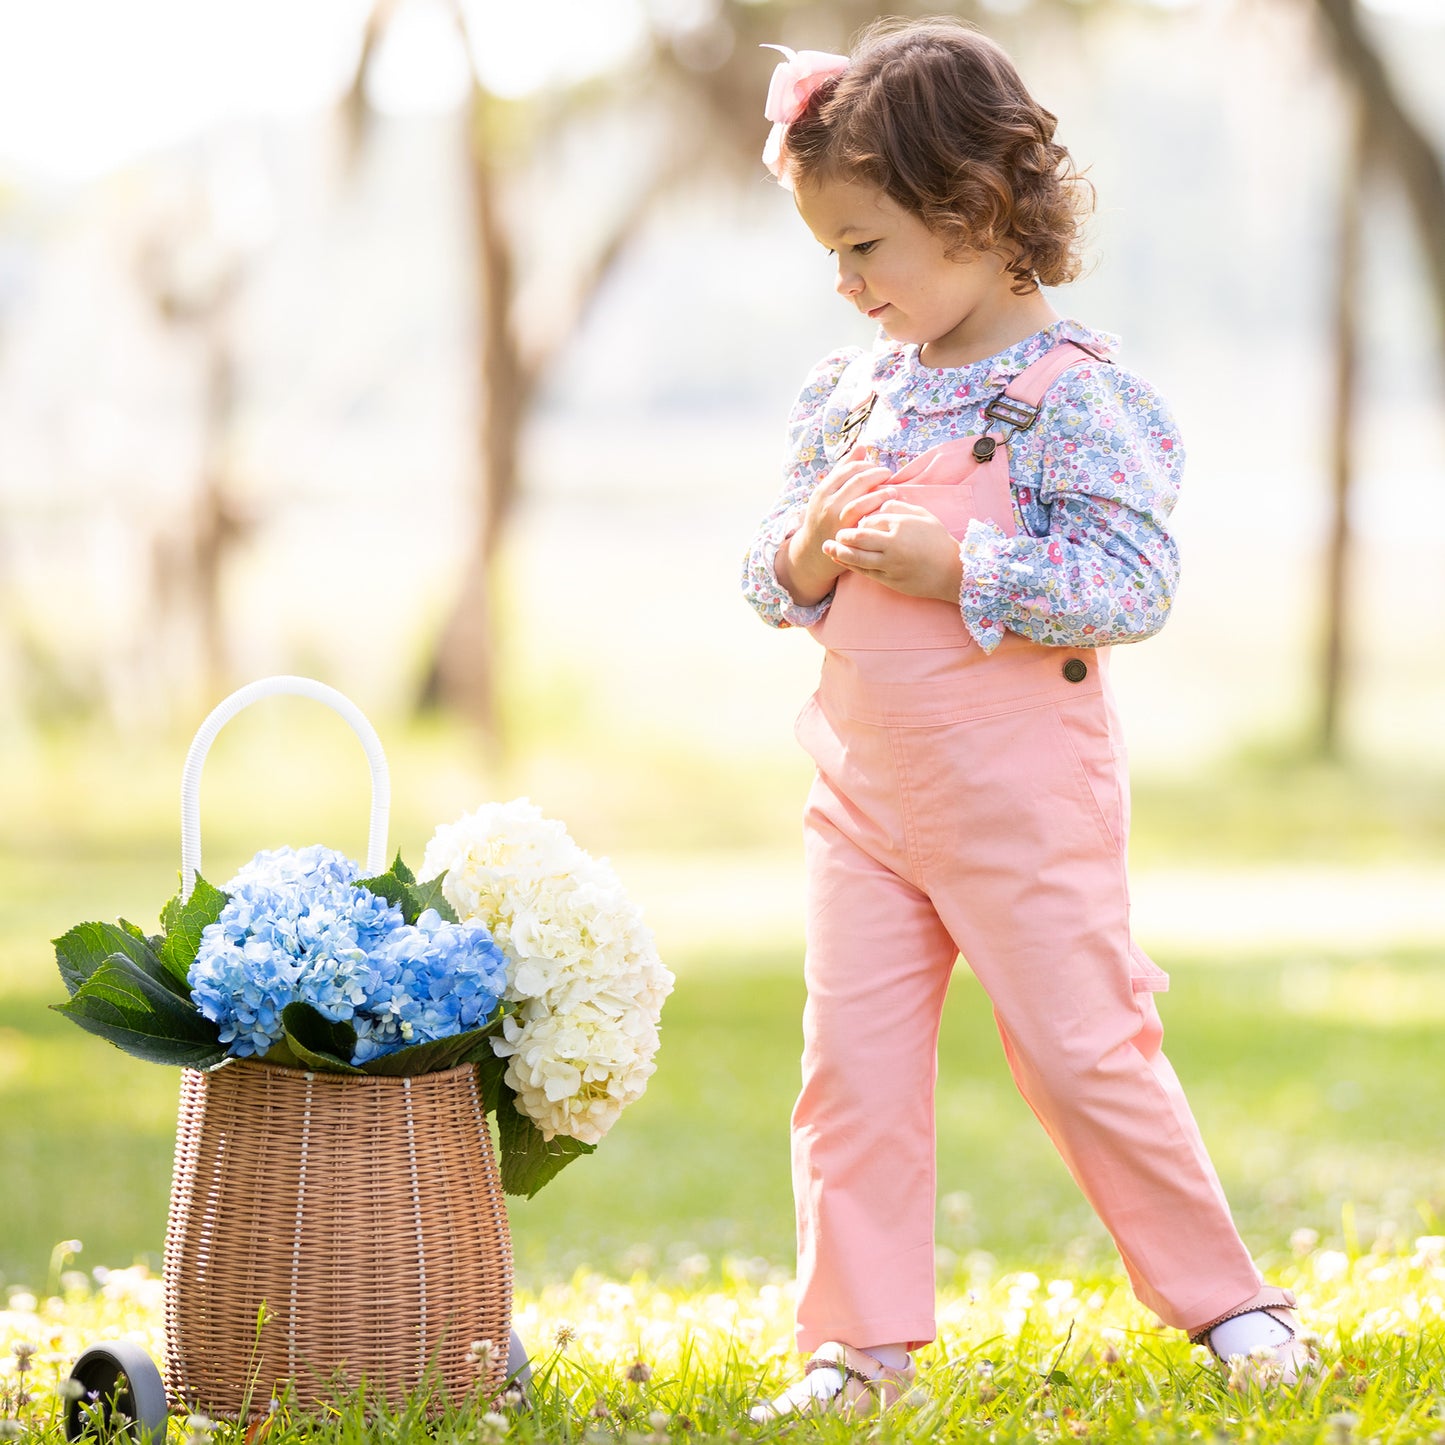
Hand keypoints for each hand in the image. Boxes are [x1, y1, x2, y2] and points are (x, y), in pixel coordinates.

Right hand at [777, 446, 893, 605]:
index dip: (867, 464)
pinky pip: (864, 512)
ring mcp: (835, 515)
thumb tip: (862, 446)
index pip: (849, 467)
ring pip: (861, 493)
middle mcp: (827, 500)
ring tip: (893, 490)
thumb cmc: (824, 522)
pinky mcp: (844, 529)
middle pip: (857, 477)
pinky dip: (878, 505)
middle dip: (876, 473)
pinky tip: (889, 505)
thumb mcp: (827, 496)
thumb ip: (843, 472)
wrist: (811, 555)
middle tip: (888, 475)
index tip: (877, 468)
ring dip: (880, 489)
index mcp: (822, 489)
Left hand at [823, 500, 963, 601]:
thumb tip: (878, 502)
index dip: (860, 519)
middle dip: (844, 534)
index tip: (856, 519)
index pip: (870, 519)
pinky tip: (839, 558)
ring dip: (839, 551)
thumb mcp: (923, 515)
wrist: (952, 571)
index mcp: (901, 525)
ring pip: (857, 557)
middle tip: (836, 532)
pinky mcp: (889, 580)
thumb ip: (899, 507)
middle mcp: (893, 545)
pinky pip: (864, 571)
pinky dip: (849, 564)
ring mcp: (890, 565)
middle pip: (859, 537)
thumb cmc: (937, 541)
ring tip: (827, 546)